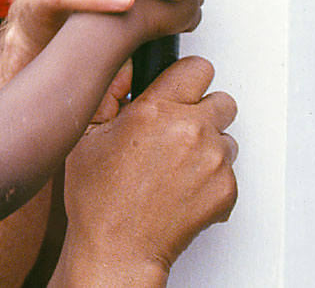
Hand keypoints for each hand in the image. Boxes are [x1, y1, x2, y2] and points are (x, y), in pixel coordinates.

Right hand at [63, 57, 237, 278]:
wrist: (118, 247)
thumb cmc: (98, 197)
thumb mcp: (85, 135)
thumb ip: (107, 94)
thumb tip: (122, 67)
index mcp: (156, 111)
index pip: (197, 68)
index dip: (186, 78)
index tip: (179, 88)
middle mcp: (190, 131)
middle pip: (223, 100)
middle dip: (202, 111)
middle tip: (178, 129)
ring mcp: (213, 161)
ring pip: (227, 138)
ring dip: (208, 145)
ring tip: (175, 164)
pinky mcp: (227, 189)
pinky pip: (229, 171)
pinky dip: (211, 177)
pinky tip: (182, 187)